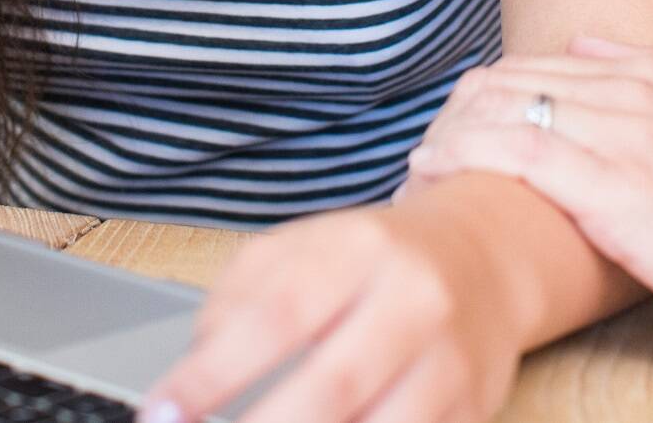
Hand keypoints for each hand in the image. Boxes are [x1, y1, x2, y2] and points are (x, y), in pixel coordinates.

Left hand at [139, 203, 528, 422]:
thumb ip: (241, 294)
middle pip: (334, 383)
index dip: (213, 373)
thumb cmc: (376, 258)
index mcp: (359, 250)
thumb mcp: (304, 246)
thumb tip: (194, 363)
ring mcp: (450, 359)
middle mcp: (412, 300)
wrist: (488, 256)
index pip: (276, 316)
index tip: (165, 411)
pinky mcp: (475, 406)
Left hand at [403, 37, 652, 353]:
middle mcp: (630, 96)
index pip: (534, 66)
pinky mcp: (615, 190)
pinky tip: (433, 177)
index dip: (481, 97)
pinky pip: (515, 157)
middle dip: (453, 117)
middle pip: (505, 82)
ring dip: (446, 139)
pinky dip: (463, 161)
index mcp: (650, 79)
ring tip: (415, 169)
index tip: (452, 131)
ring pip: (501, 111)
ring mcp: (621, 139)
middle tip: (422, 156)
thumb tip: (591, 49)